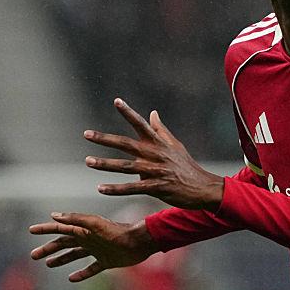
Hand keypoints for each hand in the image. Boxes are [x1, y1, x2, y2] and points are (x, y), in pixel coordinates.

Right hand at [29, 213, 157, 281]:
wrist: (139, 242)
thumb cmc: (117, 232)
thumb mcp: (94, 224)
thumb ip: (75, 219)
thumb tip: (54, 216)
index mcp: (83, 230)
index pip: (60, 229)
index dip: (45, 229)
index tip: (31, 230)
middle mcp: (88, 239)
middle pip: (64, 244)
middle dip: (49, 248)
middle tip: (34, 256)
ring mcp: (96, 250)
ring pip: (74, 255)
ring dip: (61, 259)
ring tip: (48, 264)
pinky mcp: (106, 261)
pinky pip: (90, 269)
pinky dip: (81, 274)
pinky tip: (72, 278)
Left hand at [82, 98, 224, 209]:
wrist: (202, 188)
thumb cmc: (186, 166)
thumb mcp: (175, 145)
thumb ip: (161, 130)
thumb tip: (152, 112)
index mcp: (158, 143)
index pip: (140, 124)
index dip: (128, 112)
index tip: (116, 100)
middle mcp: (155, 154)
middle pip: (126, 144)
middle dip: (105, 139)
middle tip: (86, 134)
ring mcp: (155, 171)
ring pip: (125, 166)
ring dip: (105, 164)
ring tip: (88, 162)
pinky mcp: (156, 187)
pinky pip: (132, 188)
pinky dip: (116, 189)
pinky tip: (101, 189)